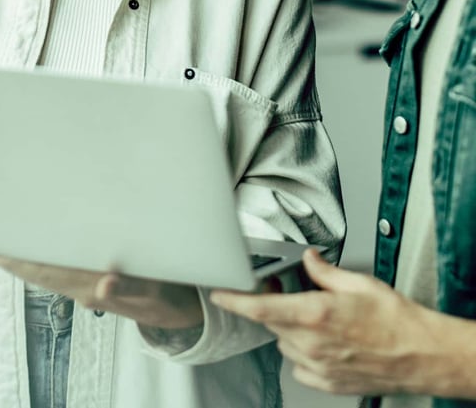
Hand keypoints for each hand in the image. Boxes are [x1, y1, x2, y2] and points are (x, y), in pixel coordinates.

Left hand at [0, 254, 201, 329]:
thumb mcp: (155, 292)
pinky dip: (44, 261)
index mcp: (91, 286)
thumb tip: (103, 284)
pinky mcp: (96, 284)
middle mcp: (83, 288)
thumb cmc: (167, 297)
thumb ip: (129, 288)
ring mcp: (87, 287)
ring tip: (2, 247)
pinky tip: (39, 251)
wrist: (180, 313)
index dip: (16, 261)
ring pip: (47, 272)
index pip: (44, 272)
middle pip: (38, 273)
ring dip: (24, 261)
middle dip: (10, 260)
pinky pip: (62, 271)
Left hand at [210, 248, 475, 397]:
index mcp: (315, 314)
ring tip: (317, 317)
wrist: (422, 355)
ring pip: (284, 342)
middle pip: (271, 321)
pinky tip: (324, 340)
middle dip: (273, 304)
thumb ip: (324, 271)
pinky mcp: (327, 383)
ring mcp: (318, 366)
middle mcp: (311, 343)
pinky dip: (303, 350)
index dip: (234, 301)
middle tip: (288, 290)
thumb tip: (308, 259)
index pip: (260, 308)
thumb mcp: (358, 282)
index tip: (219, 294)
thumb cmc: (396, 320)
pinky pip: (299, 364)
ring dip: (290, 327)